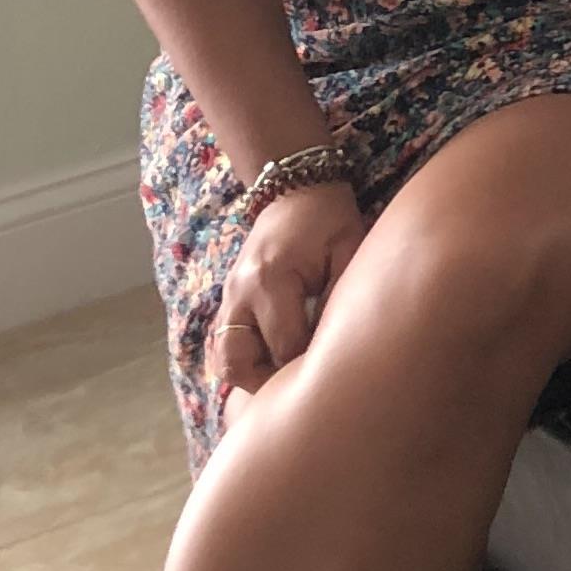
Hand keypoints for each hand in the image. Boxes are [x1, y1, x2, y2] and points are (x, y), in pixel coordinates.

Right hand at [209, 179, 366, 399]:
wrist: (295, 187)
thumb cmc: (329, 219)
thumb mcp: (348, 250)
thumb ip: (339, 296)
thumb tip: (334, 344)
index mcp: (271, 279)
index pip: (284, 346)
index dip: (307, 364)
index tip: (331, 366)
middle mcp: (241, 292)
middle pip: (237, 364)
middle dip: (268, 382)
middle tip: (301, 381)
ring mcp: (228, 295)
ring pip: (223, 359)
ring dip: (252, 373)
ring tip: (286, 372)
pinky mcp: (227, 297)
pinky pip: (224, 342)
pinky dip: (244, 357)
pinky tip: (272, 357)